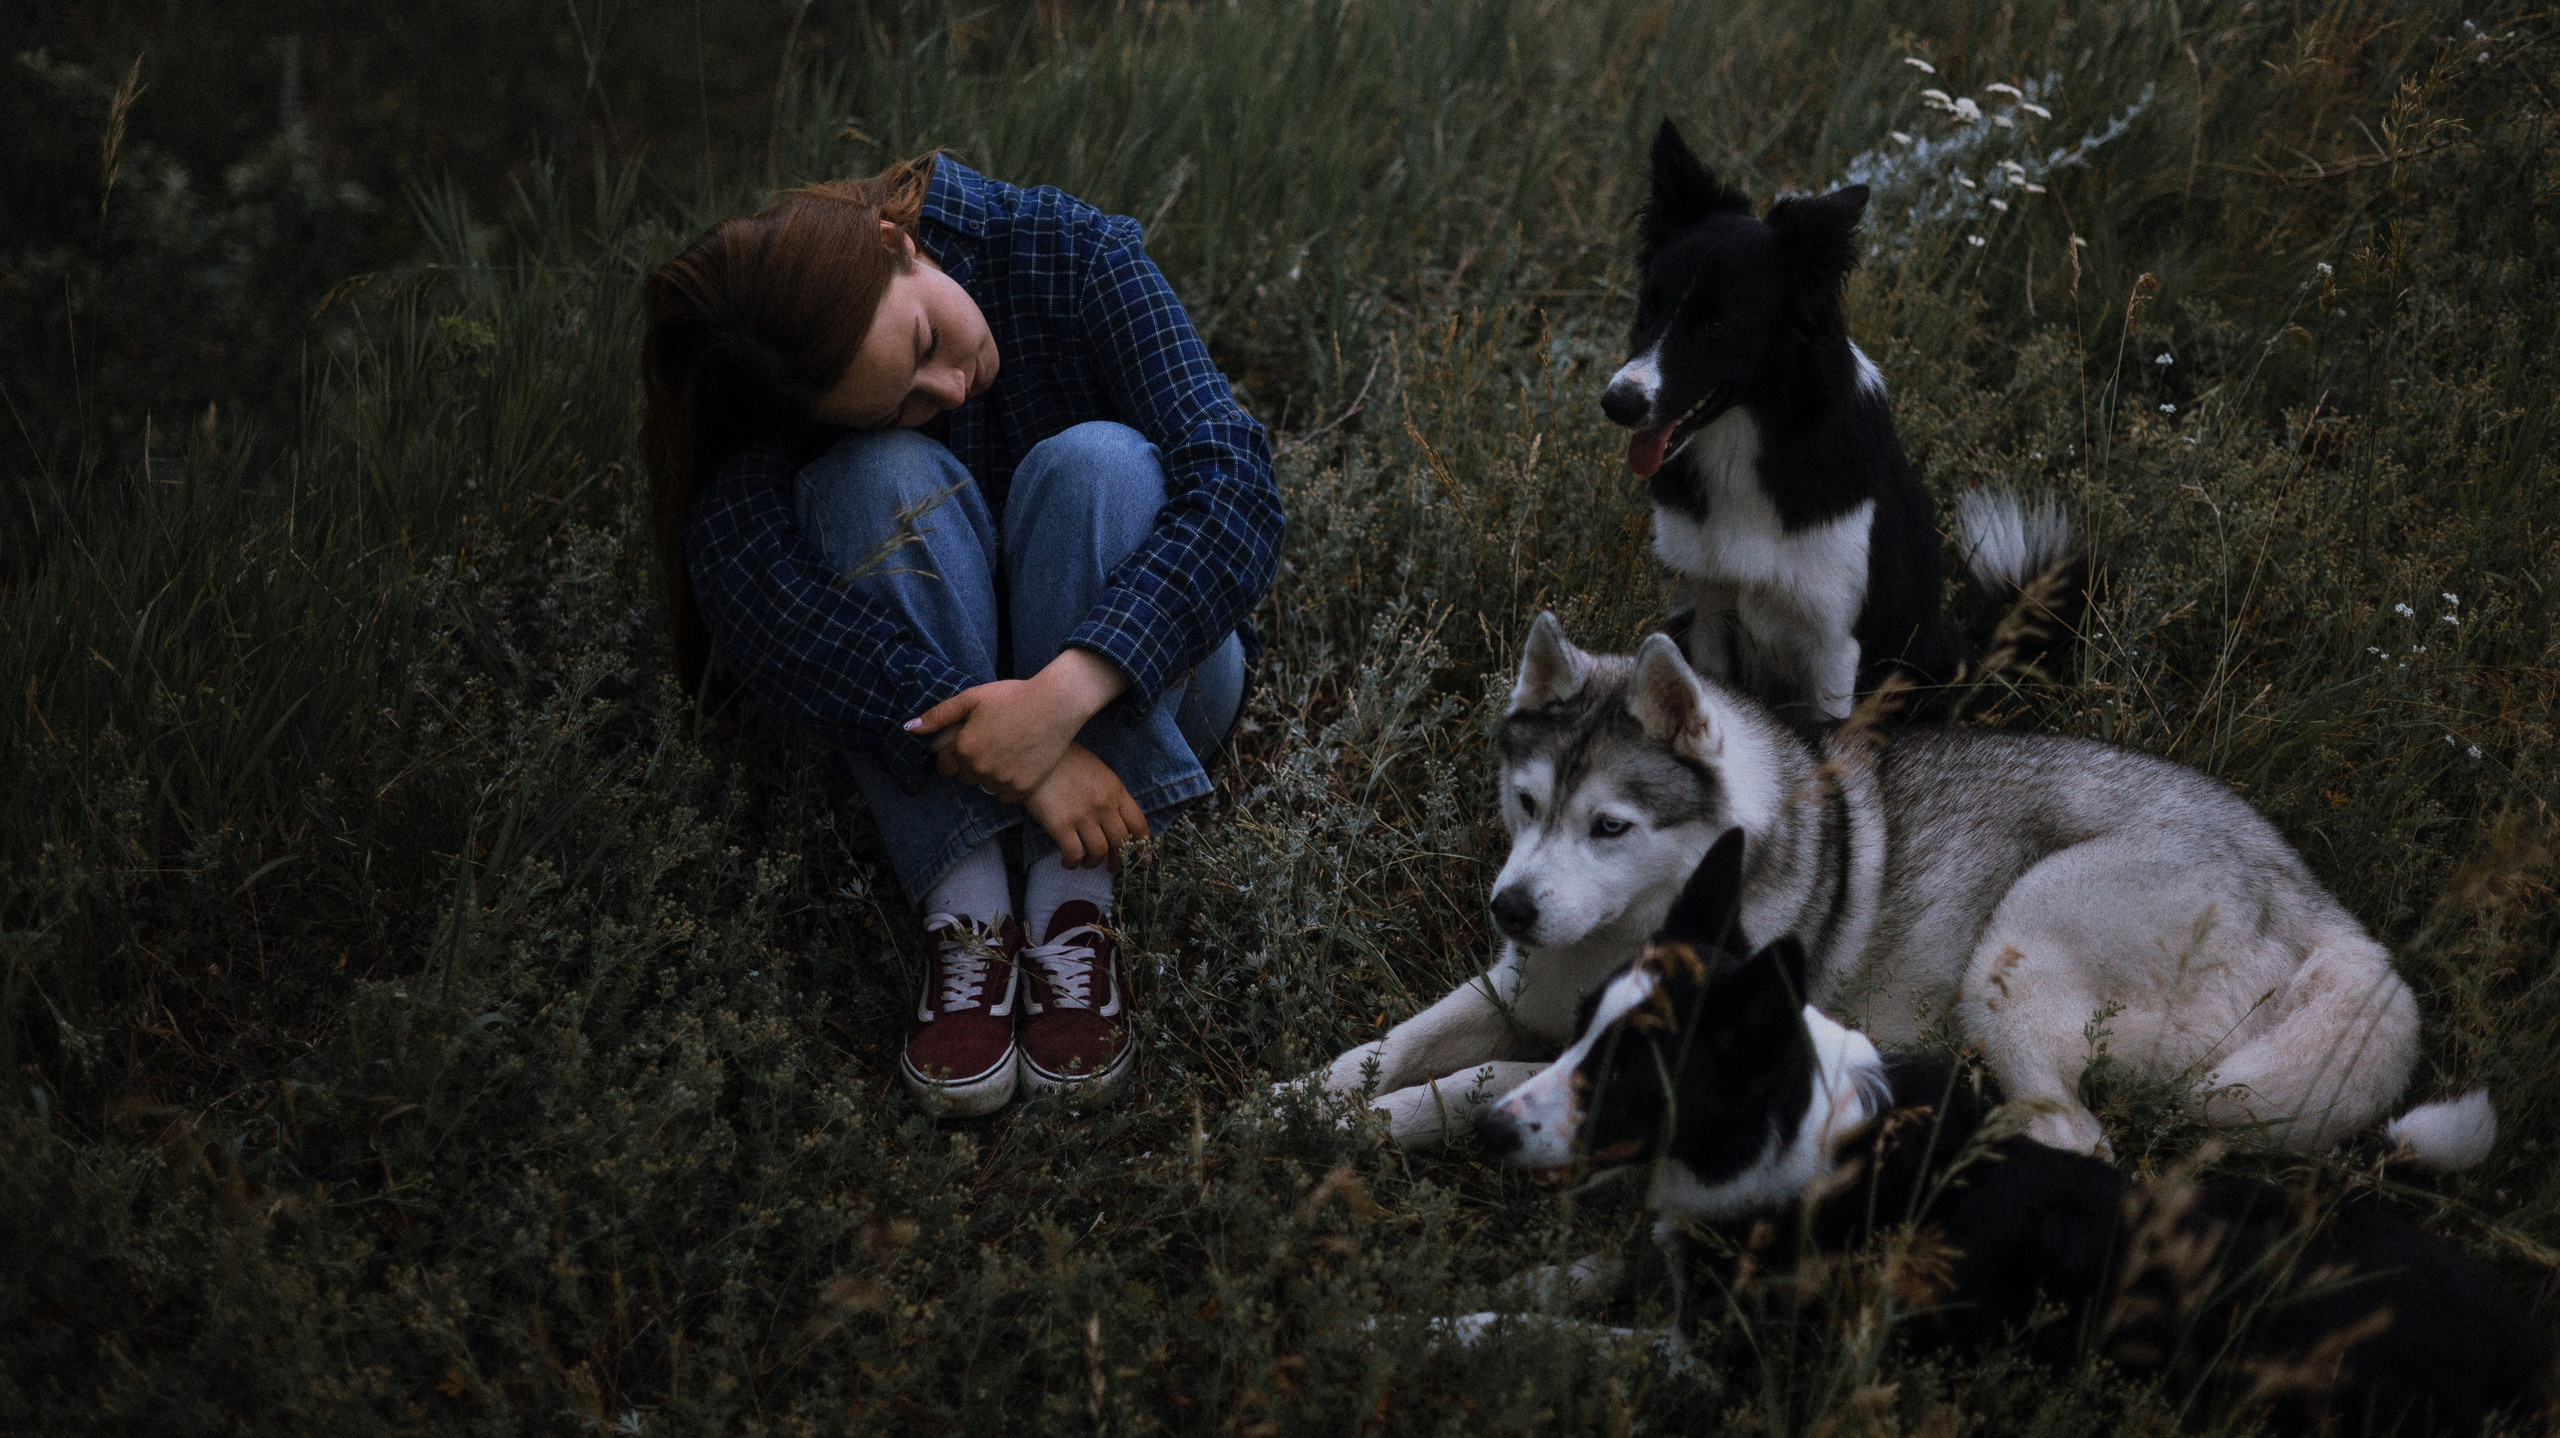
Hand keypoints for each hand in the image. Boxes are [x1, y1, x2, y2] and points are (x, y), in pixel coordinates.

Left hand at [906, 649, 1128, 801]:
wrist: (1057, 704)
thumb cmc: (1013, 696)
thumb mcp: (972, 698)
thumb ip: (938, 715)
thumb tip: (909, 728)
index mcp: (964, 749)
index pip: (945, 766)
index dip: (954, 752)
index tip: (969, 740)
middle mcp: (980, 769)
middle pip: (965, 776)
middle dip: (971, 762)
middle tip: (991, 741)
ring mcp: (1003, 781)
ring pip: (985, 786)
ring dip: (990, 773)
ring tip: (1007, 749)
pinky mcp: (1024, 788)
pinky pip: (1005, 795)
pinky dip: (1008, 782)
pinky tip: (1018, 761)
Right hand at [1023, 744, 1148, 870]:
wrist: (1035, 754)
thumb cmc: (1065, 760)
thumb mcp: (1097, 771)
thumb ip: (1110, 794)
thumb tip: (1117, 819)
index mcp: (1116, 790)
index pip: (1138, 824)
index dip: (1142, 845)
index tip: (1143, 858)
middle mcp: (1104, 805)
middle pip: (1121, 842)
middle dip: (1119, 860)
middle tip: (1112, 867)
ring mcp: (1083, 816)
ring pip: (1099, 852)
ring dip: (1094, 863)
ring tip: (1087, 863)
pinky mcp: (1061, 825)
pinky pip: (1074, 854)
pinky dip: (1072, 864)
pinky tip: (1068, 863)